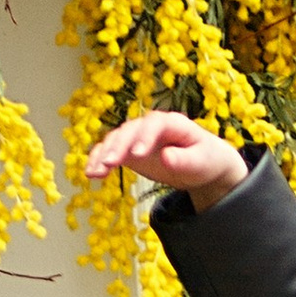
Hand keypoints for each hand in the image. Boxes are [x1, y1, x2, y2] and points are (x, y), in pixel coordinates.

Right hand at [85, 109, 248, 208]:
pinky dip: (99, 160)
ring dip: (103, 155)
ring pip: (115, 140)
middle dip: (118, 146)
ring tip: (94, 173)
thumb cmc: (204, 159)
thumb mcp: (201, 162)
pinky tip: (91, 174)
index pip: (155, 124)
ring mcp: (137, 136)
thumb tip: (166, 157)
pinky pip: (110, 151)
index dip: (144, 137)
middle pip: (130, 130)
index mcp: (172, 122)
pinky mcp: (128, 149)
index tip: (138, 154)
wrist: (201, 162)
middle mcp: (150, 125)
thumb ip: (185, 160)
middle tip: (109, 164)